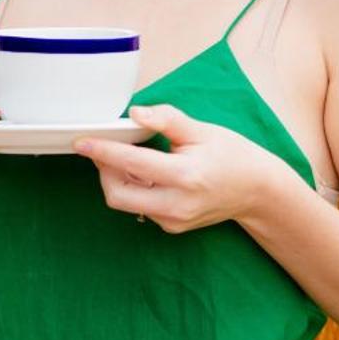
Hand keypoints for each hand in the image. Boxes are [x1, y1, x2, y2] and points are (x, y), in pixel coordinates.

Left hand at [73, 104, 286, 232]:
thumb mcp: (202, 130)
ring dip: (117, 179)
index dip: (102, 151)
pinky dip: (134, 188)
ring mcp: (173, 220)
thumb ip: (167, 119)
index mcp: (185, 176)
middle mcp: (177, 204)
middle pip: (117, 193)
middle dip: (104, 170)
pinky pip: (140, 207)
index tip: (81, 142)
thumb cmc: (232, 155)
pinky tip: (147, 173)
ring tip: (130, 157)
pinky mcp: (172, 227)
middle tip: (105, 148)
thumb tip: (135, 112)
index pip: (131, 163)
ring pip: (125, 203)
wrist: (258, 191)